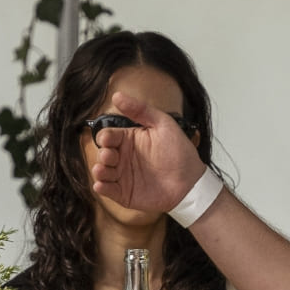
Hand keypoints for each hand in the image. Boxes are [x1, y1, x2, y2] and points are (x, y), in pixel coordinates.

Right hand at [90, 91, 208, 212]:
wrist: (190, 183)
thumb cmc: (179, 152)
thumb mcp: (163, 124)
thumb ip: (141, 110)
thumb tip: (116, 95)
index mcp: (129, 140)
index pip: (109, 136)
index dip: (105, 137)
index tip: (108, 139)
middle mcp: (123, 158)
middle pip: (103, 153)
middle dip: (102, 154)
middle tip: (109, 156)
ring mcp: (123, 177)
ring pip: (101, 172)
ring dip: (99, 171)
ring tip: (102, 170)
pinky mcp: (124, 194)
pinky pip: (107, 191)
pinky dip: (101, 188)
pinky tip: (102, 185)